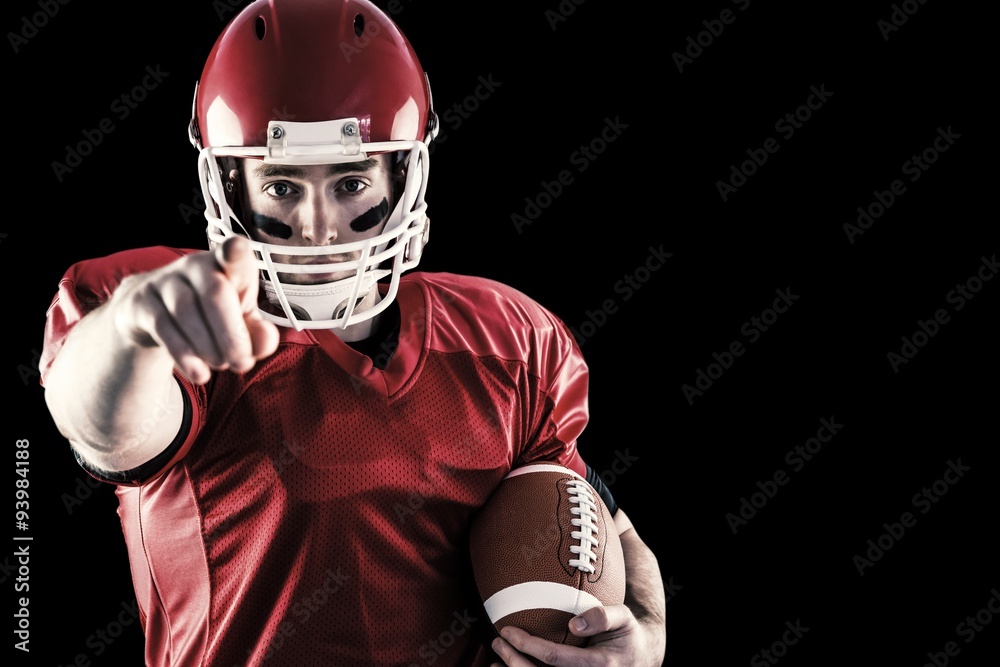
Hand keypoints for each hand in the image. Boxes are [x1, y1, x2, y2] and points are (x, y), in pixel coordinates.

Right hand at [111, 236, 278, 383]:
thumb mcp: (239, 323)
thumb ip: (258, 334)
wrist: (152, 315)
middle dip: (232, 334)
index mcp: (227, 265)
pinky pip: (164, 327)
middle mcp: (196, 265)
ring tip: (221, 366)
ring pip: (187, 311)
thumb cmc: (210, 314)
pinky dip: (184, 355)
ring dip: (208, 347)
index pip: (233, 253)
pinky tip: (199, 374)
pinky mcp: (141, 302)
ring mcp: (165, 281)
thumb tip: (265, 344)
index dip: (234, 251)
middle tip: (241, 364)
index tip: (235, 248)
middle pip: (215, 293)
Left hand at [490, 603, 663, 666]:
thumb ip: (603, 617)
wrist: (643, 659)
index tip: (507, 631)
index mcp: (602, 665)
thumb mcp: (625, 618)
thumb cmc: (628, 634)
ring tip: (494, 663)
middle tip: (496, 642)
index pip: (556, 658)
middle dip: (514, 662)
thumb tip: (574, 622)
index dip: (528, 645)